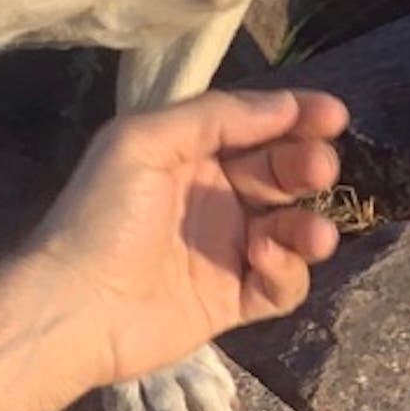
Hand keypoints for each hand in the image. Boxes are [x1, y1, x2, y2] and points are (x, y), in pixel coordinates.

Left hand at [25, 88, 346, 388]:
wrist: (75, 306)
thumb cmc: (101, 216)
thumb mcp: (142, 143)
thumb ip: (212, 117)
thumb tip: (283, 104)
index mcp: (185, 154)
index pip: (252, 127)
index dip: (295, 117)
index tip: (334, 115)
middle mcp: (210, 197)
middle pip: (279, 174)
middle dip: (307, 166)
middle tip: (318, 168)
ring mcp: (224, 249)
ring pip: (290, 229)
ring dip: (307, 225)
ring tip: (307, 232)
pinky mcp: (232, 299)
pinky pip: (282, 283)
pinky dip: (286, 271)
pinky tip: (263, 262)